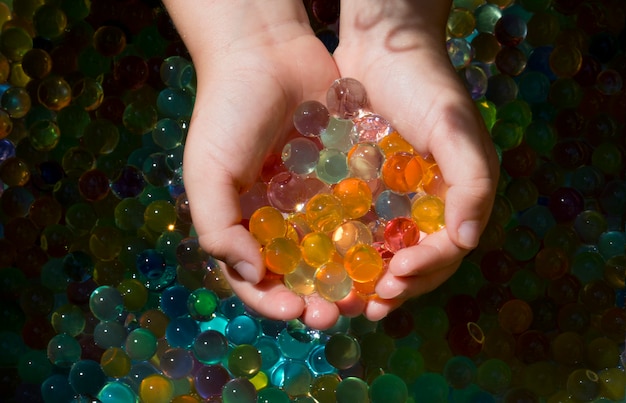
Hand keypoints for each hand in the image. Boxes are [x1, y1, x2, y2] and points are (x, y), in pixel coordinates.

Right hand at [165, 1, 350, 328]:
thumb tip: (252, 274)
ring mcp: (311, 201)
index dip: (272, 301)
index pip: (255, 279)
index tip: (294, 309)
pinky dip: (366, 237)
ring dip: (347, 279)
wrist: (265, 52)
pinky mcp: (341, 178)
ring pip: (332, 253)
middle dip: (315, 299)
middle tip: (336, 313)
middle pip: (298, 275)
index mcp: (242, 225)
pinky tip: (383, 253)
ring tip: (364, 295)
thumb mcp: (209, 172)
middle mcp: (278, 220)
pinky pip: (355, 215)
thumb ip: (219, 227)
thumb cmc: (227, 113)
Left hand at [333, 0, 499, 319]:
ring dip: (368, 279)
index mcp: (456, 196)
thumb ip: (472, 183)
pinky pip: (357, 228)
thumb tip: (468, 242)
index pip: (445, 250)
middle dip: (394, 287)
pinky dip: (347, 251)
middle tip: (368, 307)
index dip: (424, 272)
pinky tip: (327, 265)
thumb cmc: (425, 85)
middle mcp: (427, 203)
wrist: (383, 45)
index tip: (394, 282)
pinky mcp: (365, 187)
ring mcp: (395, 197)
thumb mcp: (454, 130)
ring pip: (384, 252)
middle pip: (415, 260)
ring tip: (347, 300)